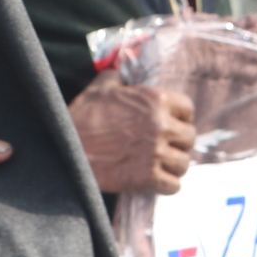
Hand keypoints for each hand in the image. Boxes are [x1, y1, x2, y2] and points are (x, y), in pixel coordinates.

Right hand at [68, 77, 197, 194]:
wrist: (67, 150)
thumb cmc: (82, 118)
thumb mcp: (100, 88)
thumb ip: (117, 77)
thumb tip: (121, 71)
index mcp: (156, 100)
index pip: (188, 108)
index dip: (181, 117)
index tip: (173, 124)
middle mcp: (162, 126)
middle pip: (189, 138)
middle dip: (178, 143)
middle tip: (165, 147)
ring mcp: (157, 153)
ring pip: (183, 163)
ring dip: (173, 165)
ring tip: (160, 165)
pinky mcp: (148, 178)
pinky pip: (174, 185)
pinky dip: (166, 185)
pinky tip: (155, 180)